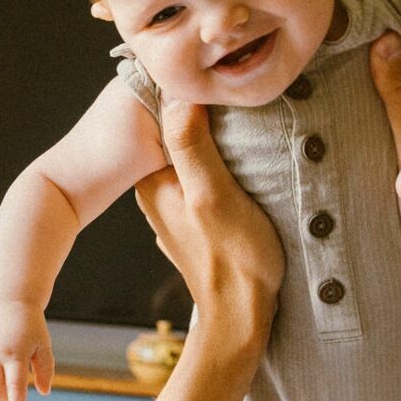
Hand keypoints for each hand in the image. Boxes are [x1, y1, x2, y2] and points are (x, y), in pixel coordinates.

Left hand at [133, 101, 282, 340]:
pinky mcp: (200, 217)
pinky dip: (226, 164)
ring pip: (195, 154)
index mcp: (151, 181)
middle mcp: (157, 190)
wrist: (242, 317)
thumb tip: (176, 94)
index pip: (163, 119)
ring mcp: (178, 205)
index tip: (219, 82)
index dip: (189, 94)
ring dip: (219, 139)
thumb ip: (191, 147)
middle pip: (179, 134)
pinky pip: (209, 176)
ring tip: (249, 121)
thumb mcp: (212, 195)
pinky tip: (247, 159)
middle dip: (206, 115)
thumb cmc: (233, 260)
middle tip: (240, 97)